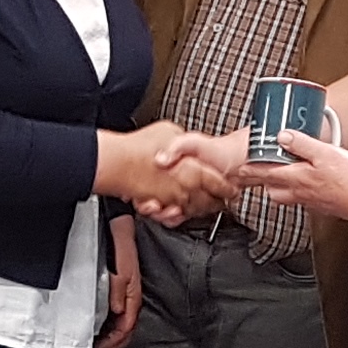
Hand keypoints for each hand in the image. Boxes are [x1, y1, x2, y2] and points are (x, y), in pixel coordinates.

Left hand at [98, 223, 142, 347]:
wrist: (118, 231)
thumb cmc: (121, 248)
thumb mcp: (120, 272)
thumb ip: (117, 292)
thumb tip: (117, 312)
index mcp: (133, 296)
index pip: (127, 326)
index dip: (114, 340)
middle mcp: (130, 298)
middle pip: (126, 329)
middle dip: (115, 343)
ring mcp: (124, 295)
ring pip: (122, 323)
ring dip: (112, 336)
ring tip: (99, 343)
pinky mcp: (118, 290)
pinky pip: (117, 314)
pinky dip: (110, 325)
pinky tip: (101, 327)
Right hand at [99, 123, 235, 224]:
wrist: (115, 164)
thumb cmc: (138, 147)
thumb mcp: (168, 131)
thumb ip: (183, 140)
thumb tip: (186, 144)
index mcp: (193, 169)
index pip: (219, 183)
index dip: (228, 187)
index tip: (233, 189)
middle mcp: (184, 188)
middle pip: (208, 202)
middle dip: (216, 202)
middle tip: (222, 201)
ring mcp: (170, 199)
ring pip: (191, 211)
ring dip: (197, 209)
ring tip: (203, 206)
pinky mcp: (156, 207)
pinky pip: (171, 217)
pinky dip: (175, 215)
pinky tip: (175, 209)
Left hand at [236, 128, 347, 224]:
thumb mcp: (324, 152)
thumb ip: (302, 144)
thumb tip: (282, 136)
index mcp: (298, 178)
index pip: (267, 174)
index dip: (252, 171)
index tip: (241, 170)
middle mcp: (301, 193)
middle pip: (273, 191)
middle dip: (264, 182)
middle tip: (259, 173)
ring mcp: (312, 202)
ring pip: (287, 198)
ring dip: (281, 189)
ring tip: (283, 178)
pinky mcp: (324, 206)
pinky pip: (304, 201)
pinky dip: (300, 193)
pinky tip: (309, 186)